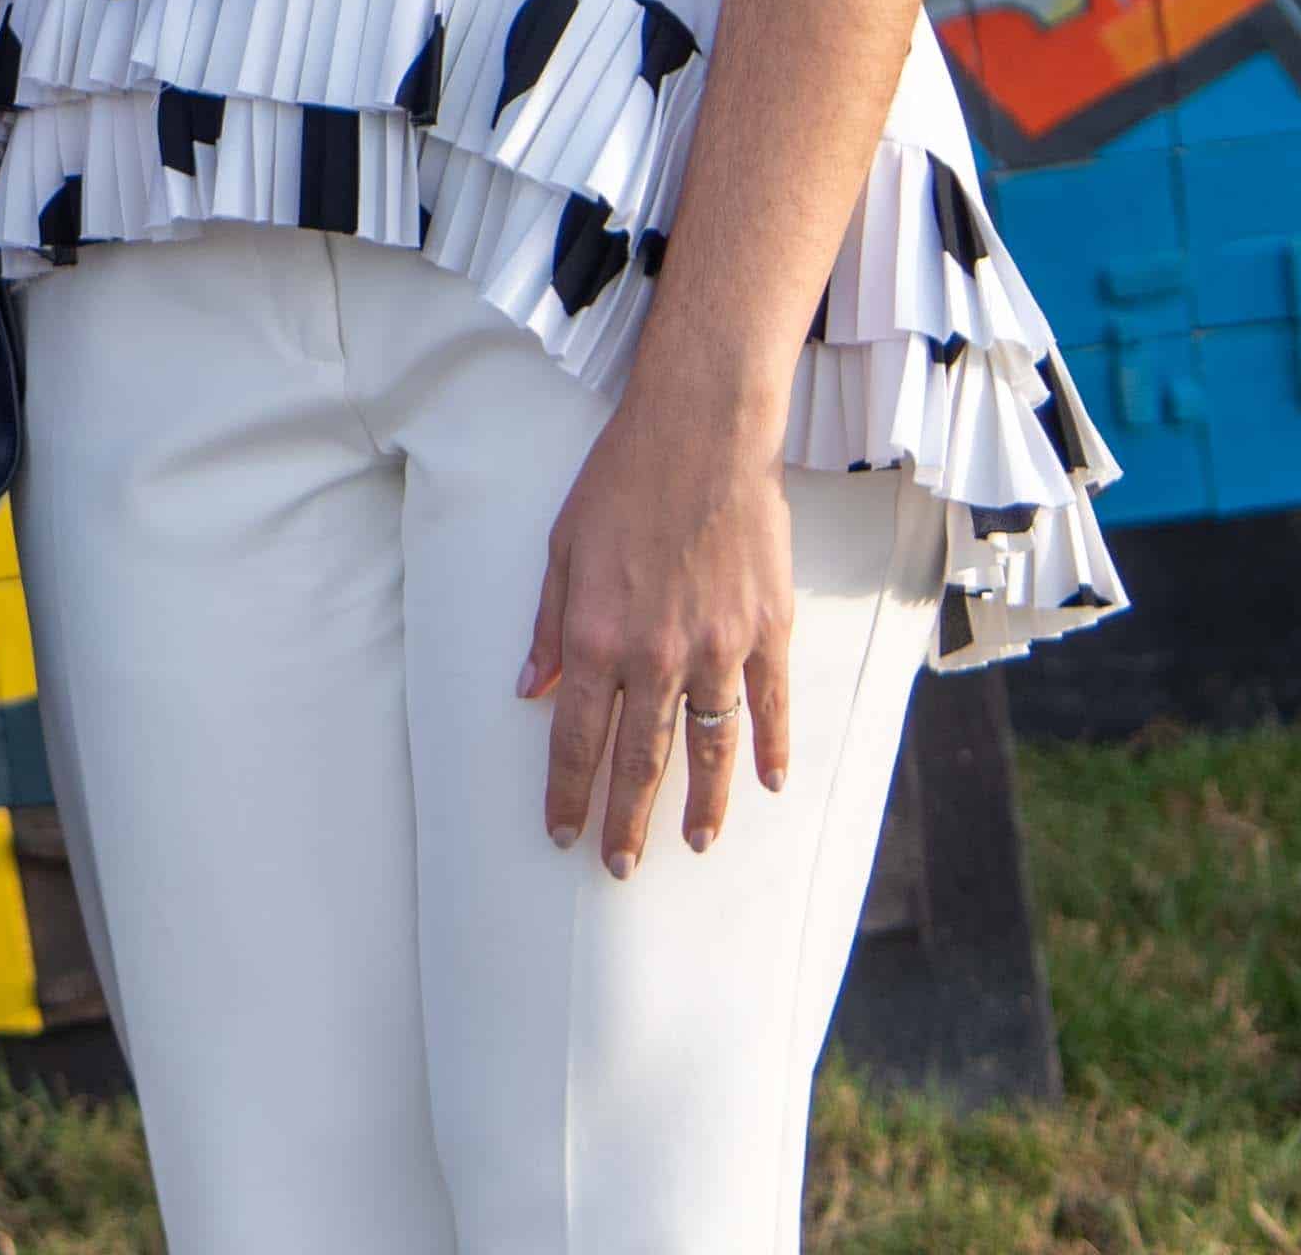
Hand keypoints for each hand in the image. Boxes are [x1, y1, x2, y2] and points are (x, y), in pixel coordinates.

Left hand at [524, 374, 797, 877]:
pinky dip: (771, 750)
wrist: (701, 434)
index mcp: (595, 638)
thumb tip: (529, 689)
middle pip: (641, 758)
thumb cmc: (623, 481)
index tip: (562, 832)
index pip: (578, 738)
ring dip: (702, 805)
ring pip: (709, 747)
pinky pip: (770, 707)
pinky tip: (766, 784)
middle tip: (618, 867)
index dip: (569, 792)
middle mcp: (655, 656)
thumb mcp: (561, 548)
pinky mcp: (768, 631)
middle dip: (626, 820)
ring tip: (694, 845)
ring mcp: (717, 648)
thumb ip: (548, 626)